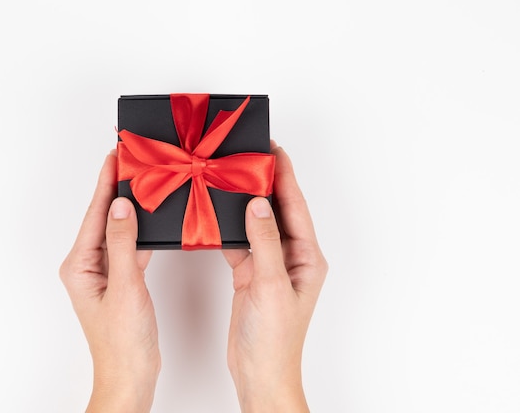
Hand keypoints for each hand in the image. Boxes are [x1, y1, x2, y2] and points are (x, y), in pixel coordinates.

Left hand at [60, 151, 159, 412]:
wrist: (130, 374)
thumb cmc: (123, 341)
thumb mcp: (125, 287)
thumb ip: (124, 244)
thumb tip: (122, 207)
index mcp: (80, 265)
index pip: (96, 214)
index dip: (106, 183)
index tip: (116, 156)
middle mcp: (87, 266)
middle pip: (103, 217)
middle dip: (116, 188)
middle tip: (130, 160)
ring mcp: (103, 273)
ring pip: (116, 230)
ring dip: (128, 207)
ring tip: (140, 181)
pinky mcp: (119, 280)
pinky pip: (127, 246)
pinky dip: (138, 231)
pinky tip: (148, 219)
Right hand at [222, 141, 327, 412]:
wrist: (260, 372)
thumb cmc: (275, 339)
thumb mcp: (271, 286)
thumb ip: (264, 242)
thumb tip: (257, 204)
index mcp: (306, 257)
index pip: (295, 206)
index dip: (284, 175)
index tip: (272, 150)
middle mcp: (291, 257)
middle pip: (277, 209)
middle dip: (263, 182)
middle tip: (247, 157)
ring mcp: (270, 266)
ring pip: (256, 224)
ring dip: (244, 203)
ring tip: (229, 177)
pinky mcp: (250, 275)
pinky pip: (239, 243)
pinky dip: (227, 228)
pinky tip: (216, 215)